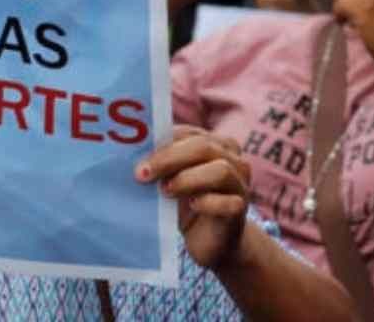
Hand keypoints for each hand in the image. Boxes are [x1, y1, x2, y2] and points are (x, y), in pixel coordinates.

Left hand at [138, 126, 252, 271]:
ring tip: (165, 190)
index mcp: (214, 144)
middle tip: (142, 174)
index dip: (163, 143)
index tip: (137, 159)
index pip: (188, 133)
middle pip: (204, 147)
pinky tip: (192, 205)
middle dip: (170, 158)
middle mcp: (232, 159)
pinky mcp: (239, 209)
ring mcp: (239, 184)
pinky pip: (229, 202)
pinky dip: (209, 202)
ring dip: (188, 179)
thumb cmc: (188, 205)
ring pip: (221, 171)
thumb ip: (162, 168)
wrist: (212, 241)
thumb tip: (134, 161)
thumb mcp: (173, 182)